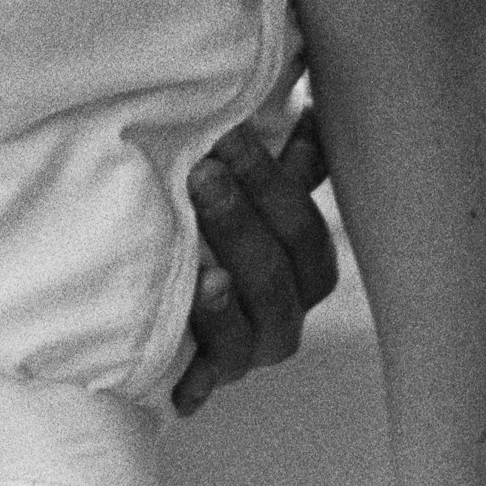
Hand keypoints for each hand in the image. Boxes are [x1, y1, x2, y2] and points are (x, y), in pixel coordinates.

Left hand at [172, 97, 342, 411]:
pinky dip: (200, 360)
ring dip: (222, 298)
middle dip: (238, 223)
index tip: (227, 135)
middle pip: (276, 275)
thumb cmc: (219, 241)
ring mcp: (251, 353)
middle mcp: (289, 316)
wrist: (171, 320)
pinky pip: (209, 374)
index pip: (299, 226)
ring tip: (199, 268)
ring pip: (248, 330)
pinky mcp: (209, 380)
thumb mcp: (253, 202)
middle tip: (200, 174)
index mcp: (308, 268)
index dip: (268, 181)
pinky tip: (182, 338)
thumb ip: (287, 166)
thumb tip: (314, 105)